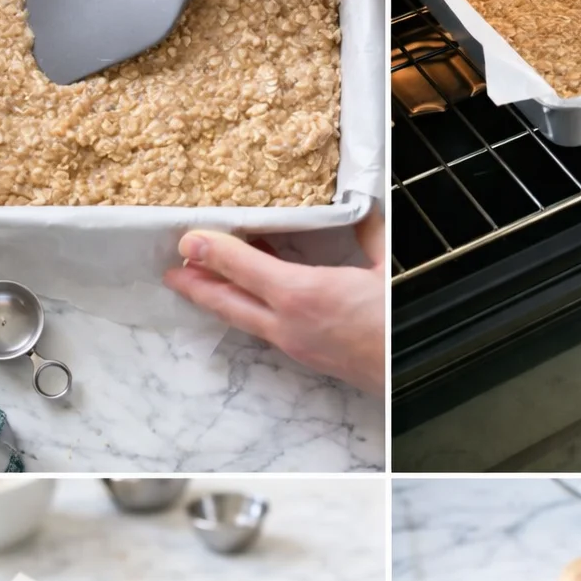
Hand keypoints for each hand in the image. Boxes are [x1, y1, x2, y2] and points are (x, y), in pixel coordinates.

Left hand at [163, 214, 384, 395]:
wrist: (408, 373)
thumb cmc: (398, 327)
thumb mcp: (384, 269)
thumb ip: (368, 234)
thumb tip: (363, 207)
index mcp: (303, 295)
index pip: (243, 267)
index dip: (211, 250)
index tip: (187, 239)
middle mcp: (289, 324)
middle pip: (229, 303)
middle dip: (196, 286)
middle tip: (172, 273)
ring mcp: (295, 345)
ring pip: (245, 319)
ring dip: (222, 299)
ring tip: (201, 282)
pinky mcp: (306, 357)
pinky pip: (266, 328)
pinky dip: (251, 309)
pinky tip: (256, 299)